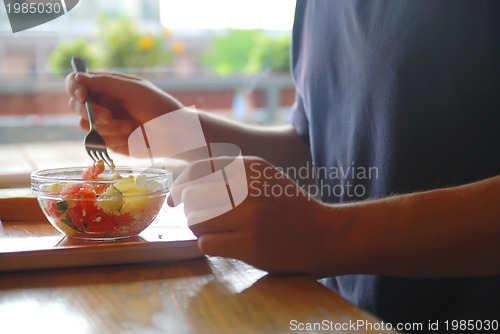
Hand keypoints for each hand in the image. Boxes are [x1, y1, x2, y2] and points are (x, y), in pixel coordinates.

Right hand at [65, 72, 183, 154]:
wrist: (176, 134)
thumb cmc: (159, 106)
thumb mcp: (133, 90)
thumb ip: (105, 83)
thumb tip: (76, 77)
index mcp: (107, 86)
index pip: (77, 83)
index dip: (74, 87)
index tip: (82, 94)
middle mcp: (103, 104)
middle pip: (77, 106)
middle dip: (91, 112)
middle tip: (109, 116)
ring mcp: (105, 124)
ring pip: (86, 125)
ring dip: (107, 127)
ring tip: (129, 127)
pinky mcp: (110, 142)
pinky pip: (98, 141)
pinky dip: (113, 139)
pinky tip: (130, 137)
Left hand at [168, 156, 332, 274]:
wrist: (326, 235)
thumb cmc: (291, 208)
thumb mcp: (266, 178)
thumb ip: (232, 175)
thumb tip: (187, 184)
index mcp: (250, 167)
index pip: (197, 170)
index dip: (180, 186)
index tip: (177, 199)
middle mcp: (247, 187)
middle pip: (191, 196)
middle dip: (190, 210)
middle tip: (201, 218)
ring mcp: (248, 216)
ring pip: (195, 220)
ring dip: (199, 229)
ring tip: (215, 231)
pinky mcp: (249, 244)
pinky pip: (206, 243)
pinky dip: (210, 245)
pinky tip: (225, 244)